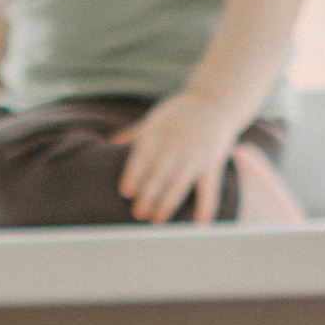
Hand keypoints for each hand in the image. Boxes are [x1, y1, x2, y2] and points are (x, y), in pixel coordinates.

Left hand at [115, 90, 253, 226]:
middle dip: (149, 194)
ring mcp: (196, 154)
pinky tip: (200, 223)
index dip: (134, 174)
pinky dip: (206, 205)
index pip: (143, 156)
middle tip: (138, 214)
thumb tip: (111, 141)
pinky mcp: (213, 162)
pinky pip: (210, 186)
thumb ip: (135, 134)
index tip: (125, 192)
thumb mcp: (155, 119)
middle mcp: (176, 144)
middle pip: (159, 173)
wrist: (214, 102)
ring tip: (157, 220)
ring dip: (168, 203)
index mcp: (157, 133)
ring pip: (180, 183)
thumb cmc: (178, 115)